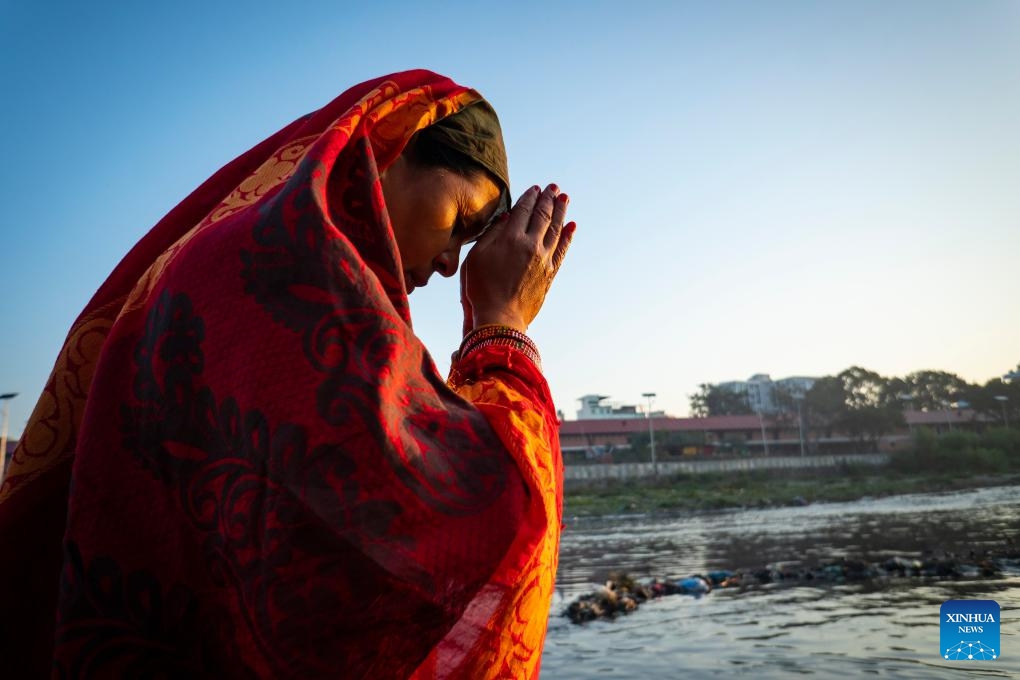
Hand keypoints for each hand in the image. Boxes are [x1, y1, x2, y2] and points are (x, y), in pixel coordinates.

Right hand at [461, 184, 575, 332]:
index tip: (536, 188)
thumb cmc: (481, 289)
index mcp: (511, 238)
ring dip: (562, 212)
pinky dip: (568, 236)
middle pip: (543, 215)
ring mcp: (543, 259)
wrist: (500, 318)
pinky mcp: (550, 273)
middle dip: (549, 199)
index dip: (530, 197)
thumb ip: (491, 234)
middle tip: (555, 187)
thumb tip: (507, 217)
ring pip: (556, 229)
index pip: (524, 210)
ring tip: (565, 199)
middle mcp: (531, 245)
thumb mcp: (476, 258)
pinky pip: (562, 250)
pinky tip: (572, 226)